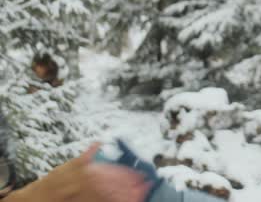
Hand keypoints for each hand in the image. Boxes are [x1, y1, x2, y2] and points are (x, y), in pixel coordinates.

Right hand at [6, 143, 150, 201]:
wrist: (35, 199)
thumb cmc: (50, 183)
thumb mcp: (65, 167)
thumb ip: (84, 157)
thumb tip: (98, 143)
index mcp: (83, 170)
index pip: (111, 171)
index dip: (128, 174)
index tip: (143, 175)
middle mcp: (83, 182)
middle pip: (112, 184)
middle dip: (130, 185)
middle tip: (147, 186)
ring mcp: (82, 194)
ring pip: (107, 196)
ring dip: (124, 196)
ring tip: (140, 197)